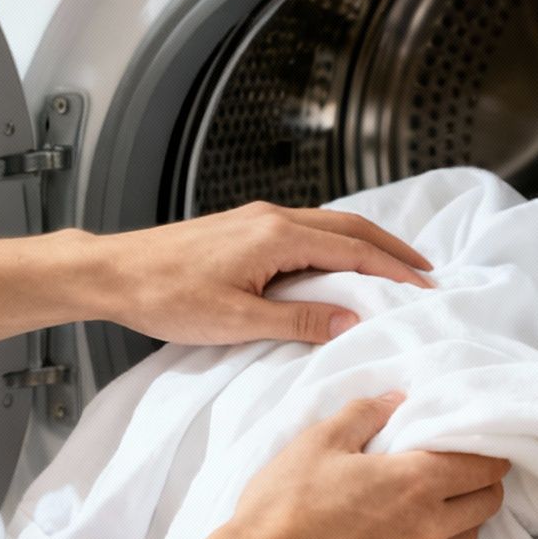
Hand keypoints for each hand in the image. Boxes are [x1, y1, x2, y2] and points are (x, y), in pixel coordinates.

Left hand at [84, 202, 431, 345]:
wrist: (112, 272)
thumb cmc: (164, 295)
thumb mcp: (236, 320)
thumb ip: (298, 320)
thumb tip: (350, 320)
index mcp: (277, 236)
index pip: (353, 251)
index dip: (393, 270)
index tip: (424, 288)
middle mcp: (272, 218)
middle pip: (350, 228)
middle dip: (391, 248)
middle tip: (425, 272)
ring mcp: (257, 219)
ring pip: (329, 225)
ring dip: (366, 244)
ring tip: (393, 267)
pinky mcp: (244, 228)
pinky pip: (307, 230)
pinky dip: (337, 244)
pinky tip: (340, 263)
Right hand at [203, 394, 508, 538]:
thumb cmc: (283, 506)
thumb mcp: (319, 441)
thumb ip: (365, 413)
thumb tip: (397, 400)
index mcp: (417, 483)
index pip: (485, 466)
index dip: (488, 452)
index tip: (479, 446)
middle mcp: (428, 529)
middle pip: (487, 505)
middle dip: (482, 484)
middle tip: (458, 473)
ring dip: (461, 521)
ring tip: (433, 507)